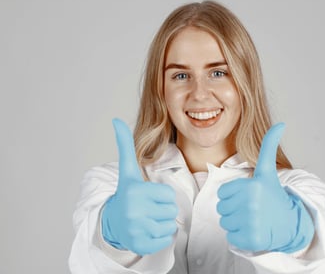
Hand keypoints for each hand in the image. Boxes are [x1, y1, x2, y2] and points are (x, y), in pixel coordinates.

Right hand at [101, 118, 177, 255]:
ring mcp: (136, 230)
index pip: (169, 195)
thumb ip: (125, 145)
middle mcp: (134, 211)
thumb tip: (115, 120)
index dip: (161, 196)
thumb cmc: (126, 195)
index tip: (147, 196)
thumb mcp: (127, 171)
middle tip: (147, 209)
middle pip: (171, 211)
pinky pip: (166, 240)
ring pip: (169, 225)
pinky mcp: (140, 246)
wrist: (113, 222)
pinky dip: (159, 237)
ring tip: (145, 219)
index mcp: (135, 191)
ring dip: (161, 223)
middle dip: (162, 210)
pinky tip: (146, 231)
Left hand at [217, 123, 313, 252]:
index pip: (223, 193)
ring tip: (254, 219)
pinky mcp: (251, 240)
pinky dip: (241, 237)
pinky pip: (231, 237)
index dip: (234, 195)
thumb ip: (268, 147)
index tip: (250, 196)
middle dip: (234, 209)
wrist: (290, 224)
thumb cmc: (274, 196)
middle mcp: (251, 204)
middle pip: (222, 208)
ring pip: (225, 223)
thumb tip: (281, 124)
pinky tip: (254, 231)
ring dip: (236, 223)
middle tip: (252, 209)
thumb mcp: (268, 171)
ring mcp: (252, 223)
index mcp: (252, 186)